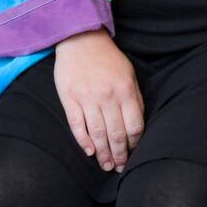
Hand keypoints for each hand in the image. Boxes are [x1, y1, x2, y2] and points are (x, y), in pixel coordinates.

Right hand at [54, 30, 144, 171]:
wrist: (81, 40)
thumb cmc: (108, 59)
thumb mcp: (129, 74)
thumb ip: (134, 99)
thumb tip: (136, 126)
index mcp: (124, 90)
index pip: (134, 125)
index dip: (135, 143)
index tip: (134, 152)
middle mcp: (107, 97)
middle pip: (116, 134)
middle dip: (120, 154)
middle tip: (120, 167)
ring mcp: (87, 98)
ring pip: (97, 134)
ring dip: (103, 154)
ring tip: (107, 165)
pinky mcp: (69, 99)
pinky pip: (77, 126)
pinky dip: (83, 141)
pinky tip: (89, 151)